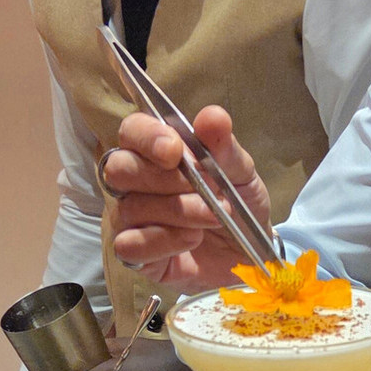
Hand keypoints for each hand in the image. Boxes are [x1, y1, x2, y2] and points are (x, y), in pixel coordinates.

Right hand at [103, 106, 272, 291]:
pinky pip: (129, 245)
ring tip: (214, 216)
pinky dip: (165, 241)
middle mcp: (134, 183)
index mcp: (156, 152)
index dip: (147, 137)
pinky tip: (192, 239)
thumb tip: (213, 116)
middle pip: (119, 168)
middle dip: (165, 179)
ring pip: (130, 207)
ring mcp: (130, 218)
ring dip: (178, 211)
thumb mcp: (241, 173)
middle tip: (206, 188)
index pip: (132, 131)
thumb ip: (225, 147)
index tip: (174, 151)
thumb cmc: (238, 203)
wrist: (250, 251)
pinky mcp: (134, 254)